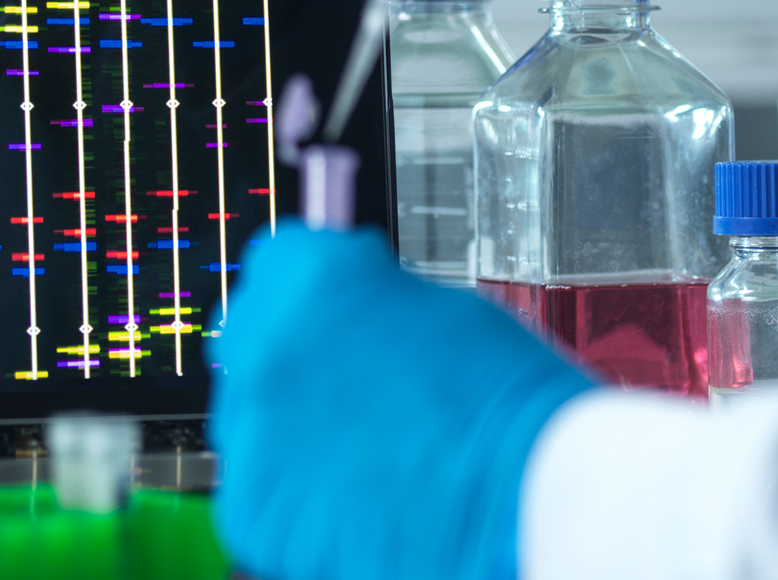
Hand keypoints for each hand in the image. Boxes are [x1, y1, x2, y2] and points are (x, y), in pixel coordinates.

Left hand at [207, 221, 593, 579]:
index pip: (273, 266)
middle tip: (348, 390)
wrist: (529, 494)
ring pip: (247, 420)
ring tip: (364, 453)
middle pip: (248, 339)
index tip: (327, 315)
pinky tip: (354, 497)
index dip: (308, 294)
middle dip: (292, 358)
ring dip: (290, 430)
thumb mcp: (434, 306)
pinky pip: (258, 494)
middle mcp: (265, 348)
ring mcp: (253, 433)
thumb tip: (342, 312)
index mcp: (309, 279)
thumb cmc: (505, 399)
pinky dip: (296, 499)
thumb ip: (364, 301)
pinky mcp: (257, 512)